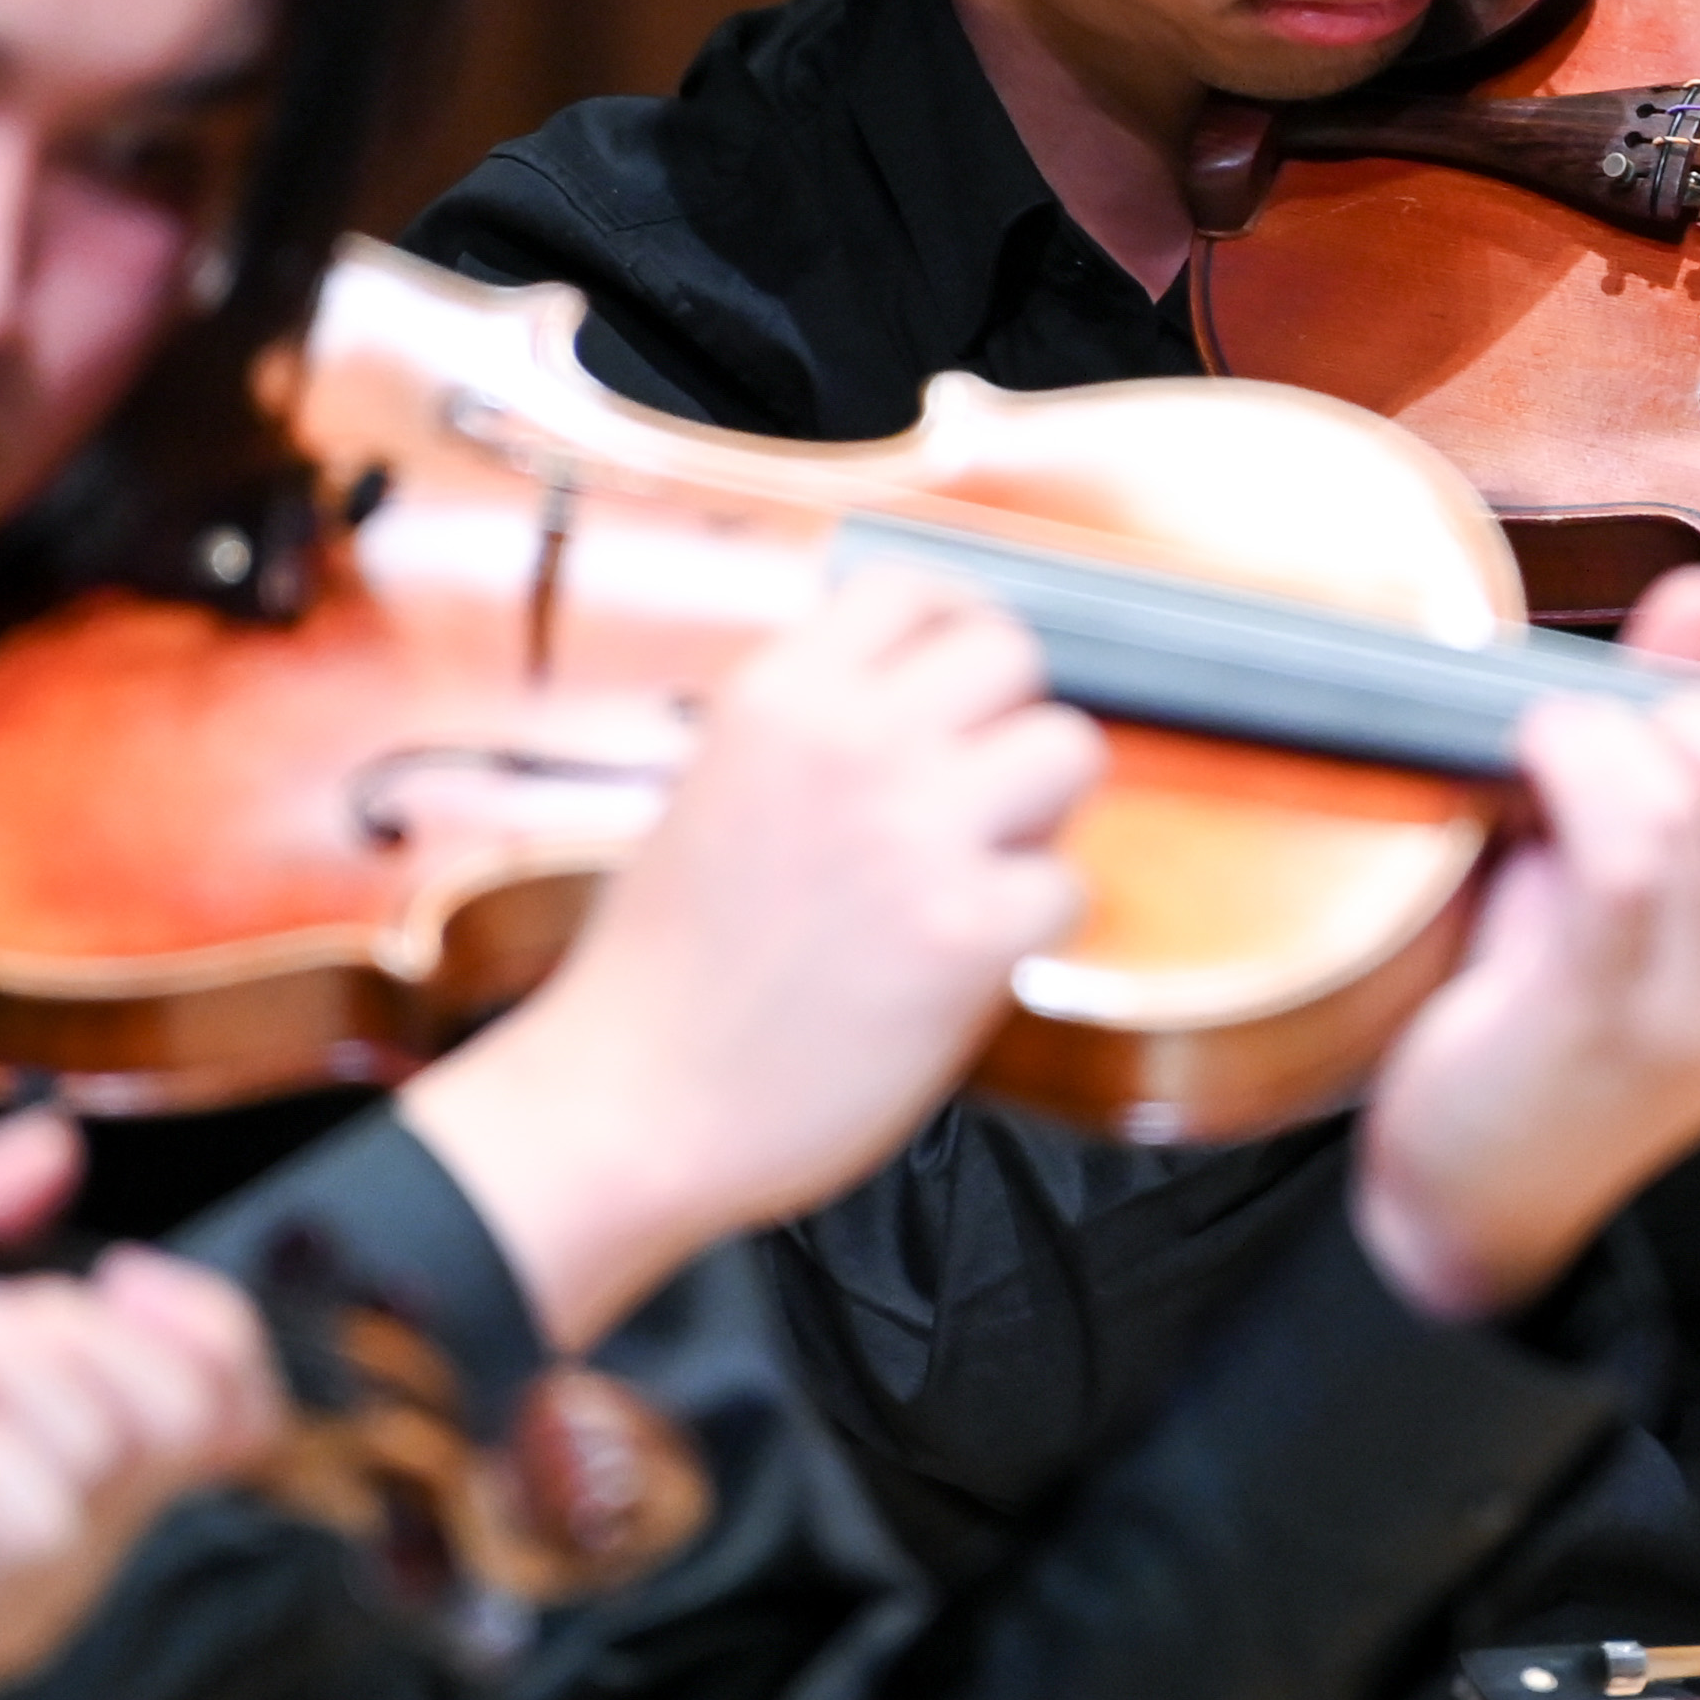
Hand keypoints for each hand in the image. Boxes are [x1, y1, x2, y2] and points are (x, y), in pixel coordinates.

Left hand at [0, 1126, 282, 1699]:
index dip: (209, 1324)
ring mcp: (40, 1581)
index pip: (236, 1401)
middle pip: (185, 1407)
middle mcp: (88, 1517)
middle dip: (59, 1319)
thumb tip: (49, 1147)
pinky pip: (34, 1517)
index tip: (114, 1268)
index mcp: (81, 1440)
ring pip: (107, 1449)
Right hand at [395, 567, 1102, 1346]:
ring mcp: (915, 830)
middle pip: (1012, 654)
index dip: (954, 633)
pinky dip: (1031, 930)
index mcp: (775, 696)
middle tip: (976, 795)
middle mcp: (851, 741)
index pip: (912, 591)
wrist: (630, 1108)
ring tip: (975, 873)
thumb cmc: (662, 975)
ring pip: (1070, 750)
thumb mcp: (713, 790)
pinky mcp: (967, 931)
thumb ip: (816, 736)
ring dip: (1039, 815)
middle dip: (1007, 722)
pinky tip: (963, 962)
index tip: (961, 682)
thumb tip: (929, 707)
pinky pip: (1068, 887)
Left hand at [1350, 568, 1699, 1317]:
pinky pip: (1629, 843)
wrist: (1473, 1187)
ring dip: (1621, 738)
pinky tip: (1533, 768)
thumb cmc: (1558, 1001)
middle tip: (1627, 749)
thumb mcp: (1656, 864)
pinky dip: (1576, 766)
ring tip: (1563, 768)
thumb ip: (1689, 726)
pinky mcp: (1605, 1015)